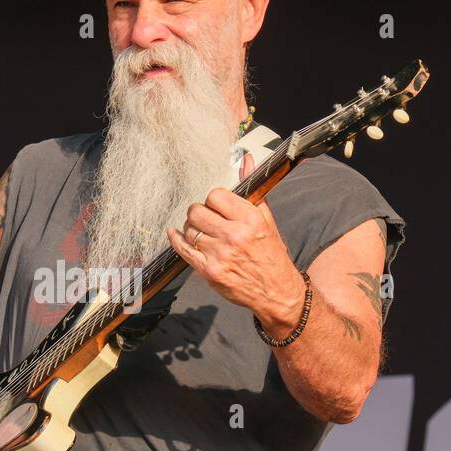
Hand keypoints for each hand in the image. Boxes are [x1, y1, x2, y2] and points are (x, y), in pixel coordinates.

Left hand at [165, 153, 305, 326]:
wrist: (276, 291)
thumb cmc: (271, 254)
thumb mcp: (267, 219)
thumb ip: (252, 191)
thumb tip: (245, 160)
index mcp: (249, 219)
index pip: (215, 195)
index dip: (213, 200)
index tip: (217, 207)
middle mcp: (234, 235)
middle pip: (197, 211)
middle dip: (198, 212)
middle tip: (205, 219)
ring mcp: (219, 254)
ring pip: (188, 229)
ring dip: (191, 228)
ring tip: (201, 232)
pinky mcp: (209, 271)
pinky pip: (183, 249)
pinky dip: (175, 239)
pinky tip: (175, 233)